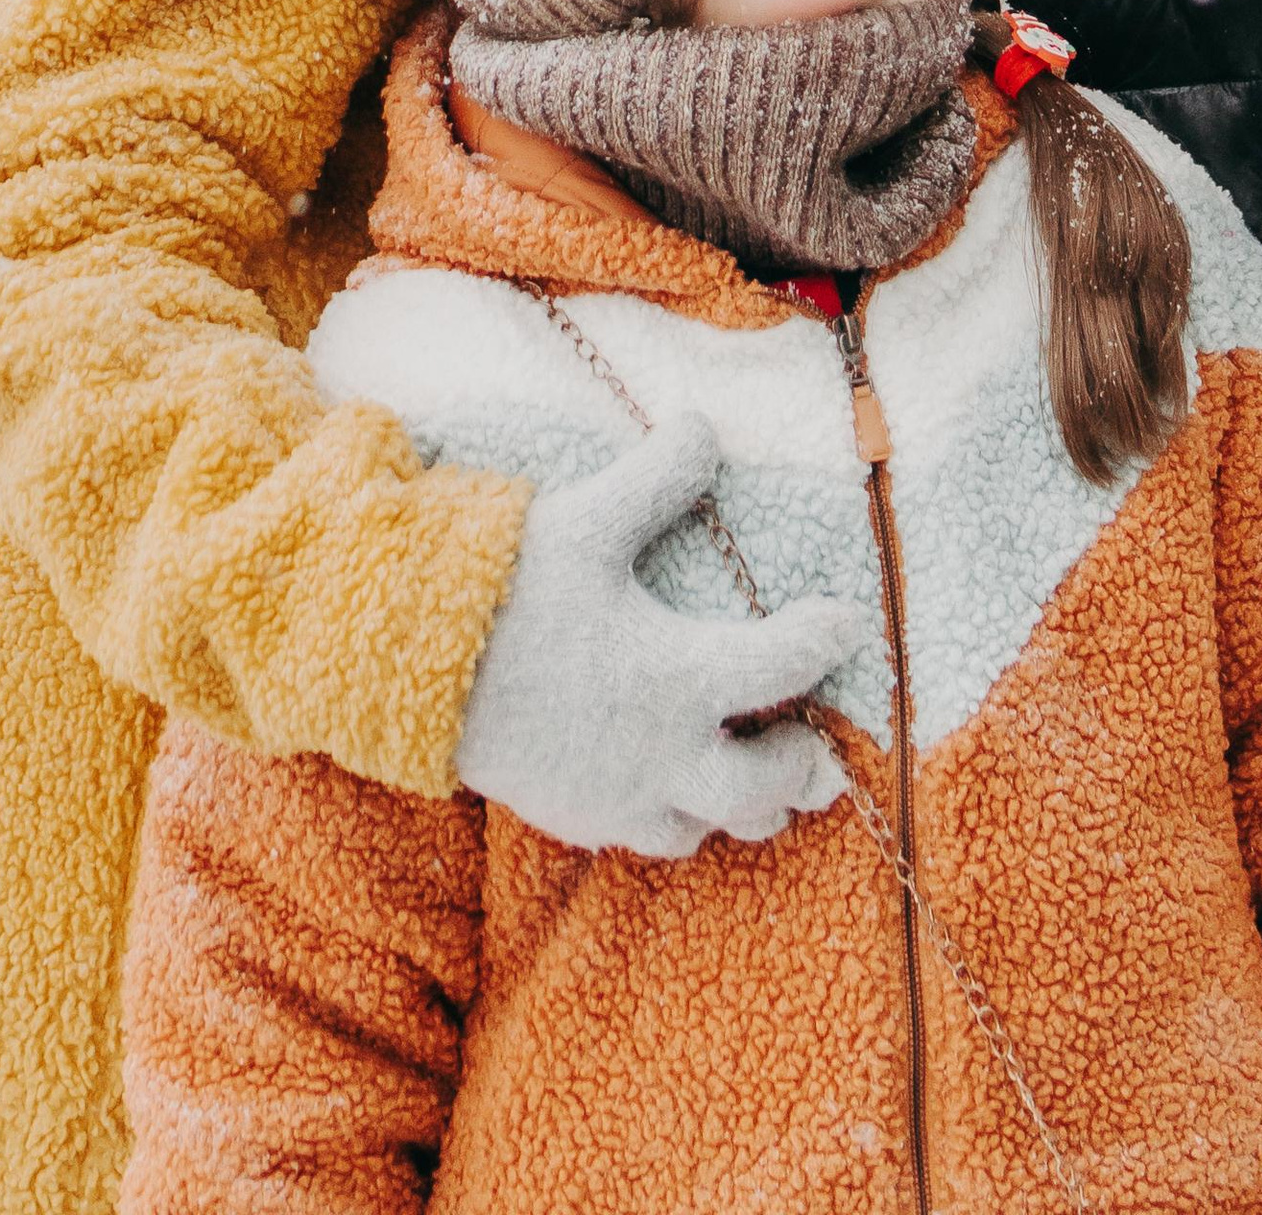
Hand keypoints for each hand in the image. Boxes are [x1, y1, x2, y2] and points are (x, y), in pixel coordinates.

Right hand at [452, 414, 861, 855]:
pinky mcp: (579, 816)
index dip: (827, 639)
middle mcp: (663, 752)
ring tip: (762, 781)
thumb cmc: (508, 589)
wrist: (410, 666)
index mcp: (679, 677)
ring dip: (745, 803)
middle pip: (765, 785)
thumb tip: (706, 425)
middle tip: (821, 750)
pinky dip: (682, 819)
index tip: (852, 620)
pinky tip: (679, 790)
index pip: (785, 664)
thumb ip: (660, 475)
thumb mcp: (591, 519)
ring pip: (712, 825)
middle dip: (802, 768)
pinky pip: (653, 837)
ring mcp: (620, 797)